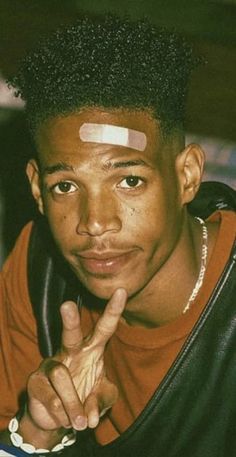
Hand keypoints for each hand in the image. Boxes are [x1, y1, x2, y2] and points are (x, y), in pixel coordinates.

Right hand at [26, 288, 126, 433]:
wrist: (57, 418)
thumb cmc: (84, 398)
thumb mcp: (101, 399)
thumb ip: (102, 402)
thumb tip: (92, 417)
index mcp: (91, 351)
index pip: (104, 329)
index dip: (113, 311)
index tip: (121, 291)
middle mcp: (71, 353)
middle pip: (70, 334)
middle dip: (70, 321)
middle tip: (67, 306)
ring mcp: (51, 365)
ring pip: (61, 377)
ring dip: (74, 406)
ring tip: (80, 423)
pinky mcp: (35, 381)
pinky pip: (51, 400)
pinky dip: (63, 416)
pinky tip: (65, 420)